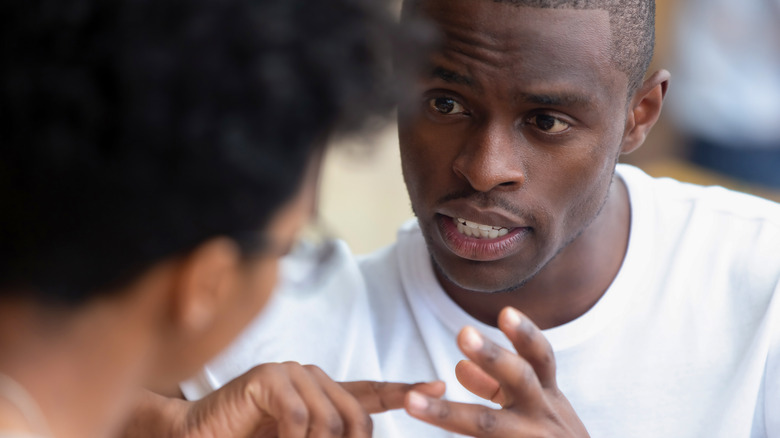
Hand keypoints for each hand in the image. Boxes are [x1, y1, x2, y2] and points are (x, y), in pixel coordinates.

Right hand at [144, 362, 444, 437]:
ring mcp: (290, 373)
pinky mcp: (268, 377)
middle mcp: (311, 377)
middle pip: (356, 417)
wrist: (196, 437)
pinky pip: (300, 418)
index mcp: (322, 394)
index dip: (404, 390)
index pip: (370, 390)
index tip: (438, 385)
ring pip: (329, 421)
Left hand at [404, 307, 588, 436]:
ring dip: (446, 413)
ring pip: (485, 426)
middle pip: (520, 381)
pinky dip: (450, 425)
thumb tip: (460, 366)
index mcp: (547, 396)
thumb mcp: (533, 407)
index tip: (505, 312)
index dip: (525, 335)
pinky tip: (421, 416)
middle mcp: (543, 417)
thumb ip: (497, 387)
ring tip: (410, 402)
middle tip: (462, 333)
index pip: (539, 359)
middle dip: (492, 358)